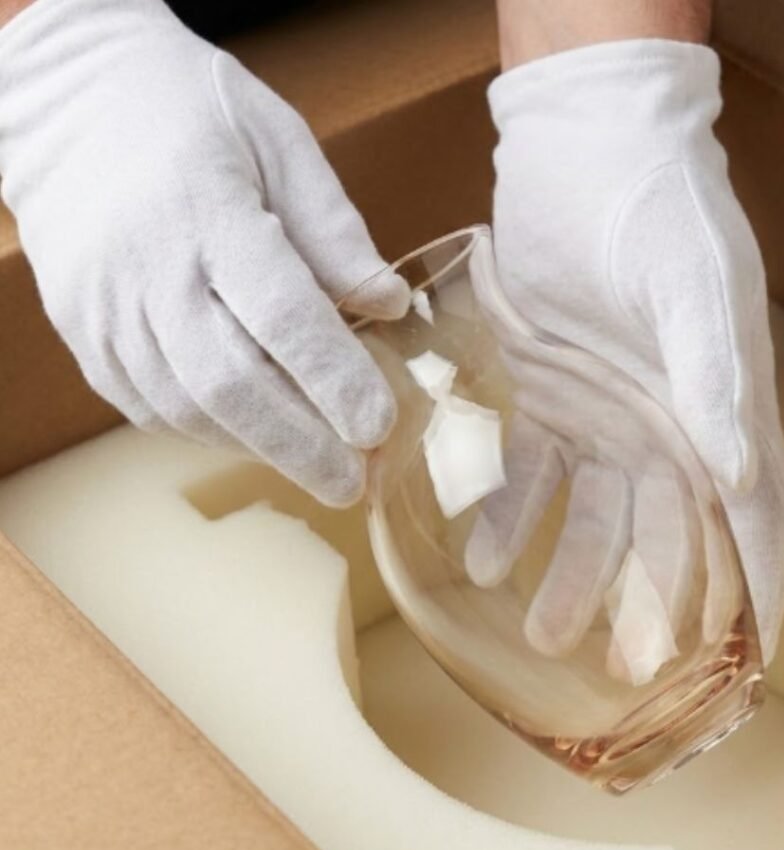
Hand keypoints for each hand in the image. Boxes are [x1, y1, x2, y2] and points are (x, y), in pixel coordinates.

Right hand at [0, 0, 407, 505]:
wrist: (64, 104)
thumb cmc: (189, 113)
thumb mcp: (279, 139)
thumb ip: (334, 230)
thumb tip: (388, 306)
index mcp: (208, 209)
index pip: (282, 314)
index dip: (334, 379)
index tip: (380, 426)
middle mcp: (148, 268)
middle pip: (230, 383)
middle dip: (300, 445)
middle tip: (353, 481)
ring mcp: (106, 310)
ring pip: (187, 408)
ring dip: (259, 447)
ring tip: (317, 464)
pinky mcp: (86, 336)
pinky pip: (150, 408)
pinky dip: (210, 432)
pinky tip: (255, 436)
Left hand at [483, 40, 783, 660]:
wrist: (586, 149)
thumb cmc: (661, 208)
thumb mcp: (695, 286)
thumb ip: (714, 378)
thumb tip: (739, 476)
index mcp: (723, 411)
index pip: (753, 518)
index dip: (753, 590)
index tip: (747, 662)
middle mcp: (668, 427)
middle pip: (666, 537)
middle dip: (648, 604)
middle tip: (624, 667)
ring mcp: (604, 417)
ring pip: (593, 518)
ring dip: (569, 574)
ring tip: (540, 627)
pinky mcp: (545, 397)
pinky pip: (529, 473)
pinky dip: (510, 514)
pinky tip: (486, 556)